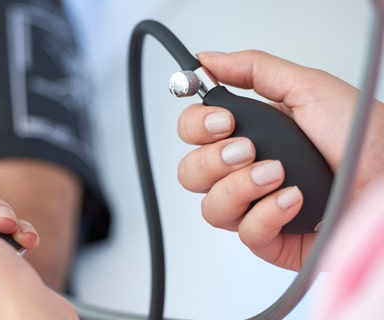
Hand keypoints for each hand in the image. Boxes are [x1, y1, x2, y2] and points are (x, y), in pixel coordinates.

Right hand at [176, 50, 383, 270]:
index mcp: (250, 133)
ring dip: (240, 187)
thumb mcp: (308, 88)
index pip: (192, 132)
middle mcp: (245, 171)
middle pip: (190, 173)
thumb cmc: (363, 138)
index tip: (224, 121)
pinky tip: (294, 200)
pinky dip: (268, 215)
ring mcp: (255, 206)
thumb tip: (206, 61)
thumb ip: (254, 70)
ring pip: (210, 208)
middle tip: (249, 149)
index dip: (196, 127)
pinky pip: (245, 233)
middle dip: (213, 160)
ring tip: (277, 175)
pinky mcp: (272, 239)